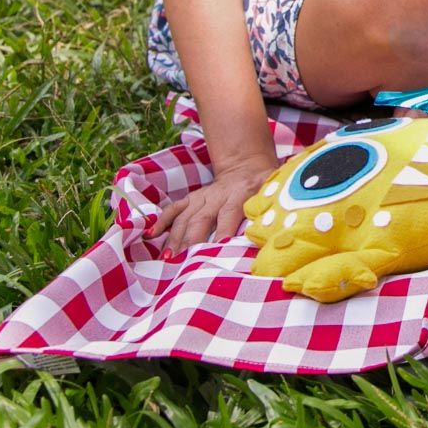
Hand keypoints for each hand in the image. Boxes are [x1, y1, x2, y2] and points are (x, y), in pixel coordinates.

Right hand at [148, 154, 277, 253]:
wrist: (248, 166)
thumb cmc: (264, 185)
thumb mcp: (274, 190)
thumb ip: (273, 205)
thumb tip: (276, 226)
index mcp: (240, 194)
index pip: (230, 213)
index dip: (225, 230)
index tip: (220, 248)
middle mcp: (217, 196)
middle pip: (201, 219)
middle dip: (193, 240)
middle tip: (186, 262)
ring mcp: (202, 197)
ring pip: (184, 218)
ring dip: (175, 237)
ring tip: (168, 258)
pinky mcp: (192, 199)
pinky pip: (173, 209)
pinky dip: (161, 221)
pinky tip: (150, 235)